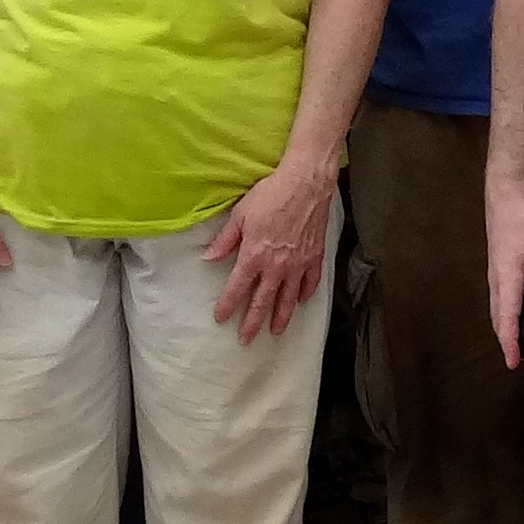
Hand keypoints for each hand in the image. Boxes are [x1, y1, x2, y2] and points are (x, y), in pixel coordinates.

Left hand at [203, 160, 336, 344]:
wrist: (306, 184)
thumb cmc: (271, 194)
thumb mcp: (240, 214)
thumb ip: (225, 240)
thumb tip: (209, 258)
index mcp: (254, 256)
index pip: (237, 289)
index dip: (227, 305)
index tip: (220, 318)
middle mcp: (276, 266)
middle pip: (262, 302)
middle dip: (253, 323)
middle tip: (246, 339)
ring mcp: (298, 264)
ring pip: (288, 299)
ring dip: (281, 317)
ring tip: (276, 331)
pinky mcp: (314, 258)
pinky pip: (310, 283)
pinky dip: (304, 295)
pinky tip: (300, 302)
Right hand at [484, 180, 523, 370]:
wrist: (506, 195)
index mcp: (508, 276)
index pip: (508, 316)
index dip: (511, 341)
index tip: (513, 361)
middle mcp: (497, 279)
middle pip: (498, 318)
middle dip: (506, 340)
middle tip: (517, 360)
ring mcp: (496, 275)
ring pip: (497, 309)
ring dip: (504, 328)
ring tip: (516, 345)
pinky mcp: (500, 270)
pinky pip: (500, 300)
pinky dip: (505, 315)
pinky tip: (517, 316)